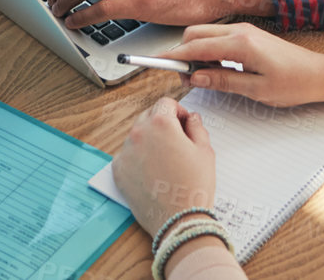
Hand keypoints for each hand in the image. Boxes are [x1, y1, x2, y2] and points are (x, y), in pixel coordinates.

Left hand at [112, 97, 215, 234]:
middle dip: (162, 123)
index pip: (165, 103)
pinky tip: (152, 171)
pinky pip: (127, 154)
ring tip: (165, 159)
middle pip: (148, 116)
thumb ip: (197, 127)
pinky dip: (137, 157)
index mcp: (161, 124)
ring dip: (149, 139)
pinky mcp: (118, 170)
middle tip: (176, 142)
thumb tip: (191, 118)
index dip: (178, 111)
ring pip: (136, 135)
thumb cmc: (194, 187)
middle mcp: (138, 134)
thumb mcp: (205, 151)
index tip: (184, 123)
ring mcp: (125, 152)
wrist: (178, 220)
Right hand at [163, 22, 323, 107]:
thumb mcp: (256, 90)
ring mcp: (244, 30)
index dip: (173, 56)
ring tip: (206, 78)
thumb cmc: (294, 83)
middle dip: (184, 54)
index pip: (196, 47)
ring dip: (197, 53)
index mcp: (241, 44)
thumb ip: (222, 81)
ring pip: (205, 35)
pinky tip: (219, 70)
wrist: (319, 74)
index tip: (155, 61)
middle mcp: (240, 31)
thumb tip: (196, 78)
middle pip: (195, 34)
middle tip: (187, 79)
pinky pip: (218, 38)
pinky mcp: (248, 34)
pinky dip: (210, 51)